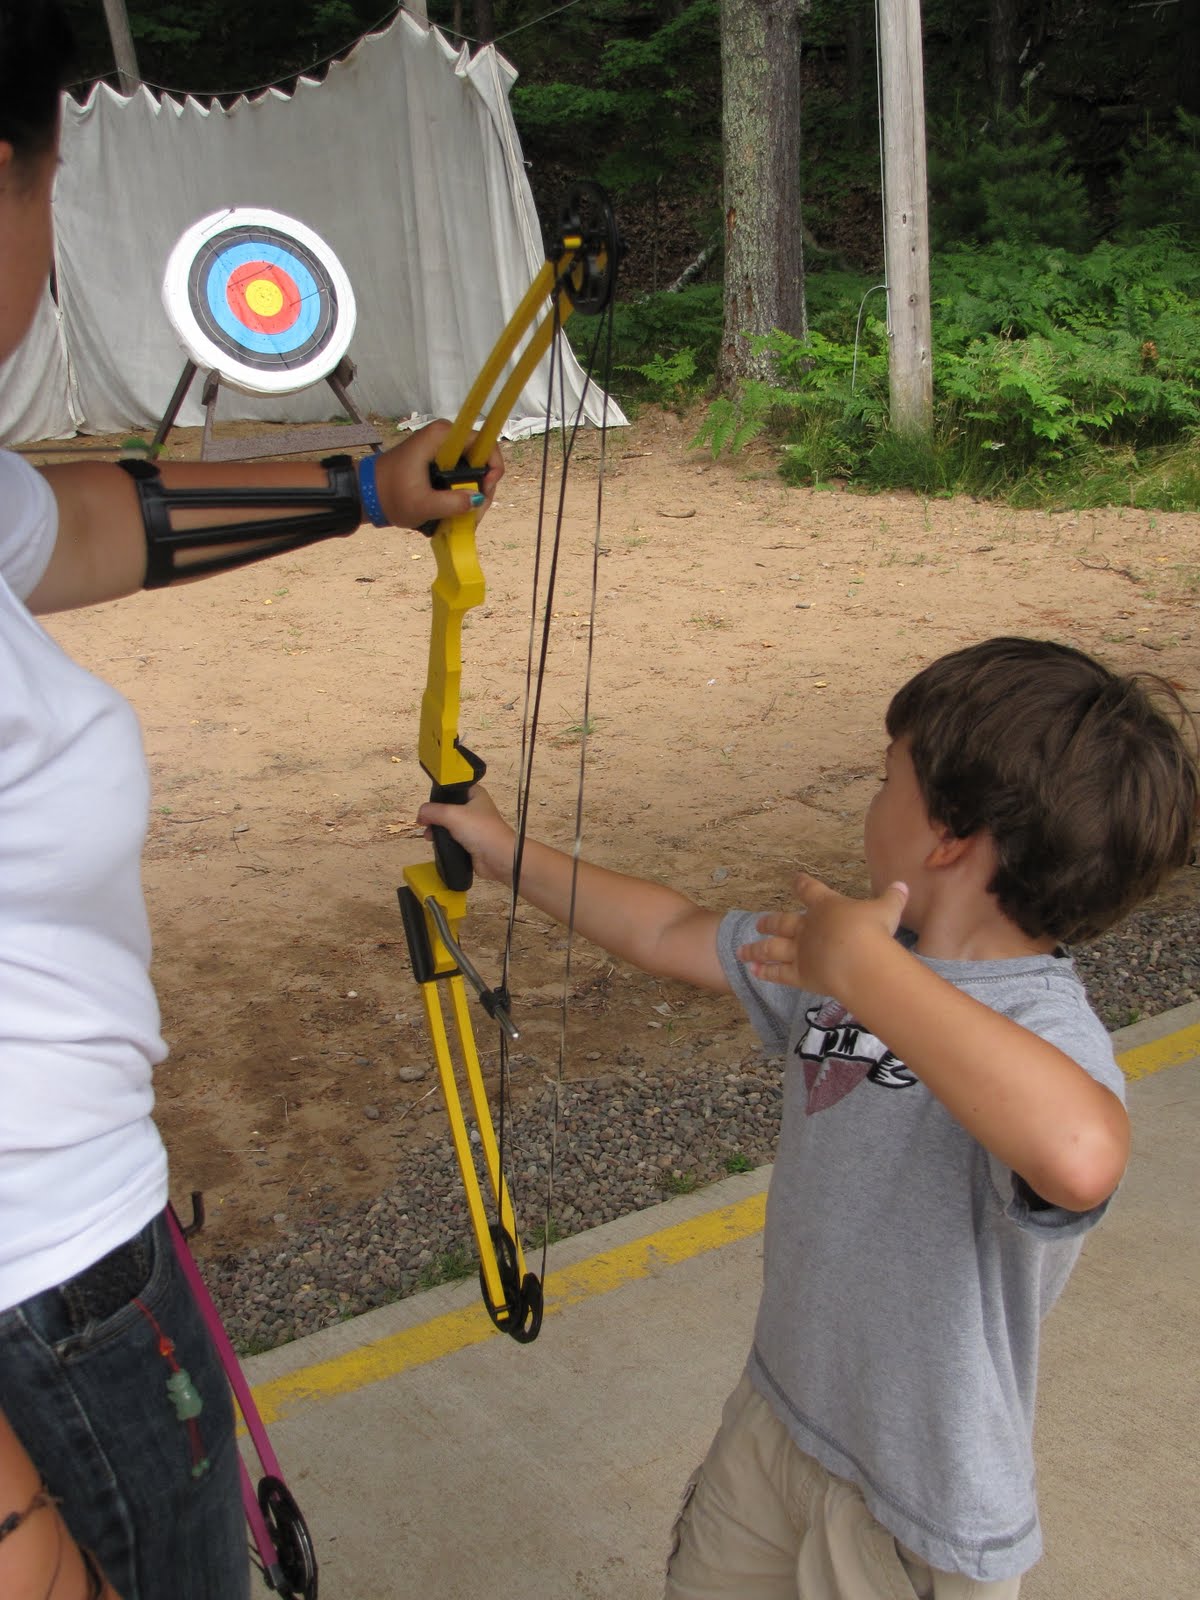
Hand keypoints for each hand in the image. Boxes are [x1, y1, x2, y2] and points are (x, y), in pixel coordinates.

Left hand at [373, 420, 504, 529]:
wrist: (367, 494)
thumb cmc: (390, 495)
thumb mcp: (422, 504)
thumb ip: (452, 503)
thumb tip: (478, 500)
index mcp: (441, 437)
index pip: (484, 442)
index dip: (492, 466)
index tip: (486, 489)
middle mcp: (446, 437)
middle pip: (482, 459)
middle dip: (483, 488)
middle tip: (475, 513)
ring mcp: (443, 450)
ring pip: (474, 470)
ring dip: (474, 495)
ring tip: (466, 518)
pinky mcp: (440, 461)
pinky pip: (462, 475)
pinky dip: (463, 493)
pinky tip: (458, 512)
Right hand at [417, 785, 514, 884]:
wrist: (498, 858)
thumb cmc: (479, 830)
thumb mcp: (452, 814)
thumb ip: (433, 811)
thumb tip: (420, 815)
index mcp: (475, 794)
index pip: (452, 788)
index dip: (438, 795)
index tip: (427, 806)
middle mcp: (474, 807)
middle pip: (447, 807)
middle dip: (434, 816)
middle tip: (424, 824)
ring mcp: (472, 825)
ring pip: (448, 823)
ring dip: (436, 829)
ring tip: (428, 837)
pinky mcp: (470, 841)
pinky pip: (452, 837)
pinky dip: (443, 840)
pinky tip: (435, 843)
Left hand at [736, 872, 908, 997]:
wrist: (859, 959)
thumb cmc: (873, 931)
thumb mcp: (887, 909)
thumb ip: (892, 898)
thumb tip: (903, 885)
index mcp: (826, 906)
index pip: (810, 891)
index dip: (801, 884)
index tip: (794, 879)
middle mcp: (808, 927)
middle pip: (783, 923)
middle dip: (770, 922)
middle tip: (758, 923)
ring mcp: (801, 951)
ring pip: (772, 949)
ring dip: (756, 949)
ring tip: (742, 951)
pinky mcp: (800, 974)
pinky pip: (779, 973)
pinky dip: (765, 972)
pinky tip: (753, 972)